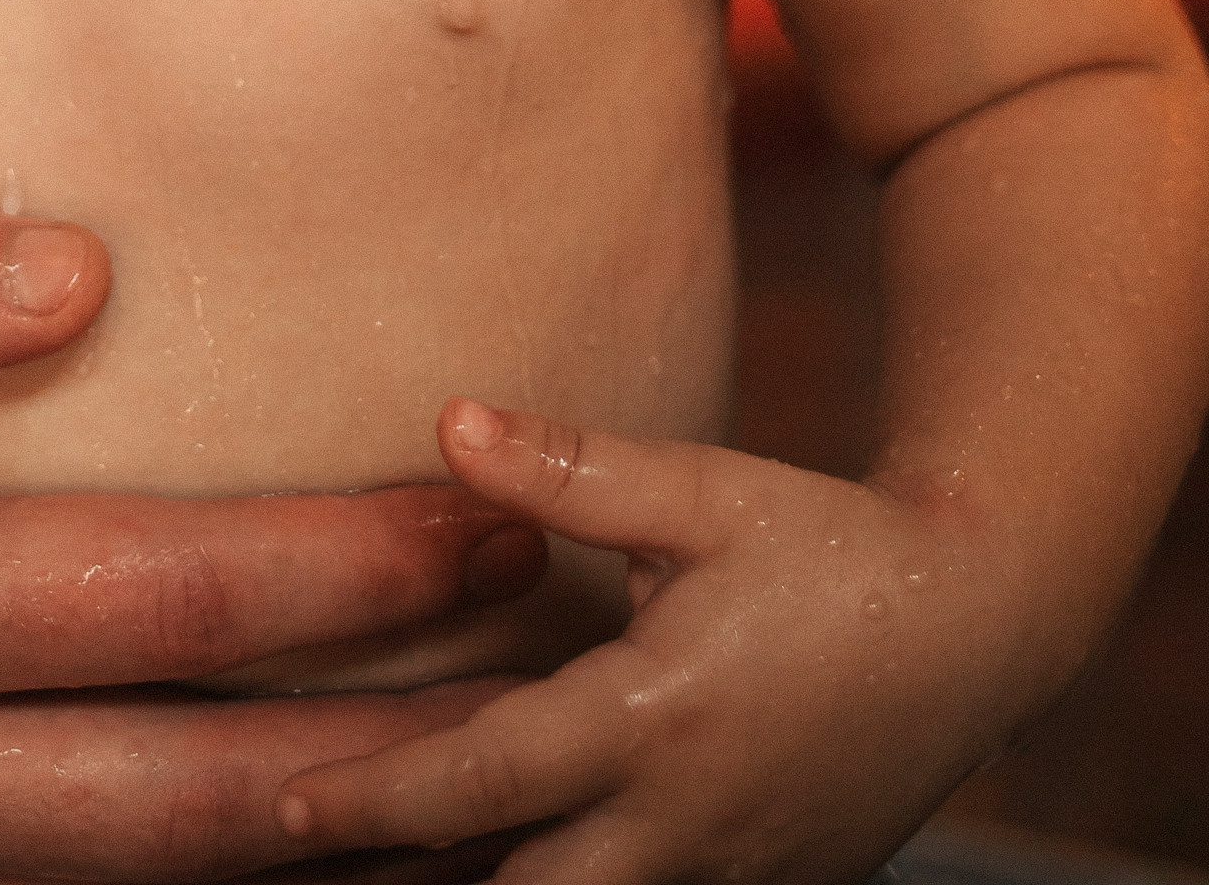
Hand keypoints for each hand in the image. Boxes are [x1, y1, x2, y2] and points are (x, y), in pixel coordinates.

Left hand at [275, 400, 1012, 884]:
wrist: (978, 625)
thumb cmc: (826, 544)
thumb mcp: (703, 492)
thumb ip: (571, 469)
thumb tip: (447, 421)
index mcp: (655, 718)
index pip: (484, 779)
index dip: (375, 798)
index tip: (283, 804)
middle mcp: (684, 820)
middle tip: (301, 859)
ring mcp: (729, 874)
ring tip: (379, 873)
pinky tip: (507, 867)